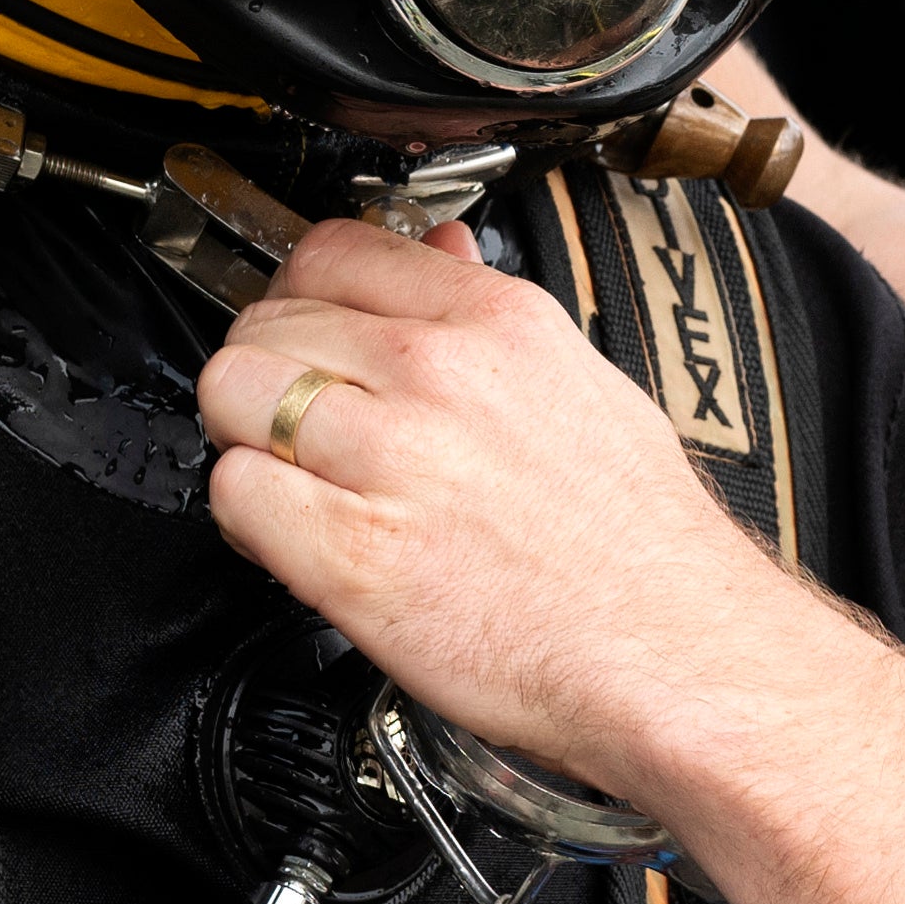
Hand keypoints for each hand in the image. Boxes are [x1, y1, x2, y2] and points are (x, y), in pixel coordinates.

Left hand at [192, 222, 831, 809]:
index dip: (302, 294)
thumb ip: (494, 312)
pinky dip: (247, 519)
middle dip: (269, 369)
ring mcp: (389, 458)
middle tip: (298, 422)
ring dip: (247, 438)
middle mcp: (436, 373)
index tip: (308, 330)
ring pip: (232, 391)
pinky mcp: (350, 553)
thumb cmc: (638, 543)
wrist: (672, 653)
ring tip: (293, 480)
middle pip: (268, 319)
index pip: (331, 250)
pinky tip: (294, 538)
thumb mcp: (585, 381)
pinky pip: (235, 493)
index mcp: (495, 321)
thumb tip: (442, 253)